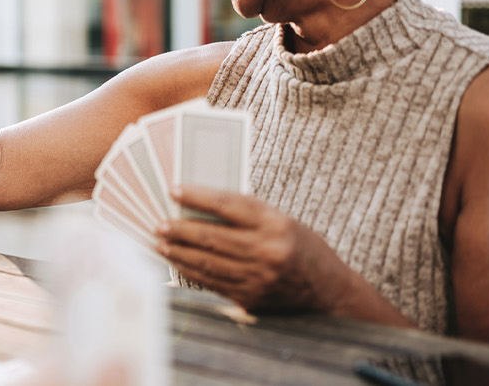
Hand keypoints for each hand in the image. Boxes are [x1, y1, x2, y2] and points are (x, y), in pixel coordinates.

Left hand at [157, 185, 349, 312]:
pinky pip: (211, 282)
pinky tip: (177, 261)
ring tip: (160, 242)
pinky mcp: (250, 297)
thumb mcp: (282, 221)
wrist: (330, 291)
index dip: (197, 197)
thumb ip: (246, 215)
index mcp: (276, 224)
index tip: (174, 191)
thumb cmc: (301, 247)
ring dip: (179, 251)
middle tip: (158, 222)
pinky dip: (190, 270)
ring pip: (207, 262)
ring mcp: (258, 277)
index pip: (228, 205)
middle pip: (212, 236)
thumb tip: (198, 207)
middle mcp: (268, 251)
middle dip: (180, 229)